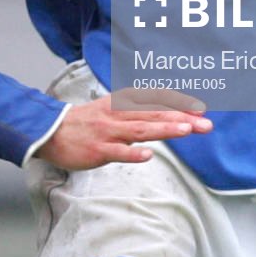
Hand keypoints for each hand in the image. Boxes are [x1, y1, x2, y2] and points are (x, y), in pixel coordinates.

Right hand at [34, 94, 212, 170]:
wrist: (50, 132)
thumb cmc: (84, 123)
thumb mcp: (110, 109)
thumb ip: (134, 111)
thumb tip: (161, 113)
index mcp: (120, 104)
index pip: (154, 102)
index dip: (178, 104)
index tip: (200, 109)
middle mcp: (117, 115)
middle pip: (153, 115)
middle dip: (181, 118)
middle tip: (205, 124)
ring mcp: (108, 133)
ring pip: (139, 130)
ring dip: (163, 129)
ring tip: (186, 130)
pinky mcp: (98, 150)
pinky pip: (117, 152)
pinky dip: (133, 153)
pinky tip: (148, 155)